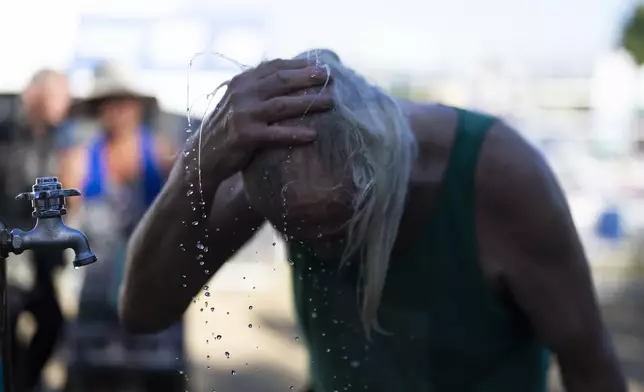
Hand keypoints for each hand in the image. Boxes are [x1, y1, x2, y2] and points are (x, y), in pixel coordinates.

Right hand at [197, 59, 333, 178]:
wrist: (202, 157)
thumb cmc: (228, 129)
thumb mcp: (239, 103)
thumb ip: (258, 89)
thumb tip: (291, 78)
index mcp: (241, 82)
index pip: (274, 66)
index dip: (300, 65)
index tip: (321, 66)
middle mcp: (241, 93)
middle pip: (282, 80)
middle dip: (309, 77)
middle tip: (330, 77)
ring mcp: (243, 114)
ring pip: (283, 105)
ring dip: (310, 102)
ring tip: (331, 103)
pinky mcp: (245, 136)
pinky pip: (276, 134)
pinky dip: (295, 134)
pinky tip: (313, 135)